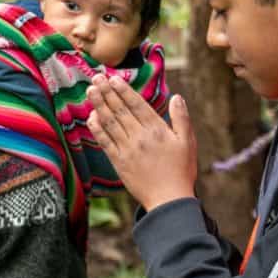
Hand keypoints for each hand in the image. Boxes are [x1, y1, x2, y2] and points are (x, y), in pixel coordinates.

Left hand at [86, 76, 197, 210]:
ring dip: (99, 105)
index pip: (137, 104)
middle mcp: (140, 136)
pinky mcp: (119, 162)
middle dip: (107, 92)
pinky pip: (105, 142)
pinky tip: (91, 117)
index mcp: (157, 129)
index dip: (123, 90)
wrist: (169, 200)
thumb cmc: (181, 171)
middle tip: (96, 78)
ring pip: (110, 123)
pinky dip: (97, 129)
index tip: (113, 78)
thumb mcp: (188, 142)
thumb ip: (181, 118)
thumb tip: (177, 97)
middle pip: (120, 110)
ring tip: (90, 91)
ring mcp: (127, 149)